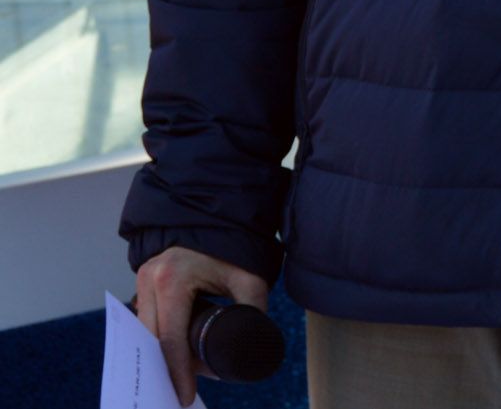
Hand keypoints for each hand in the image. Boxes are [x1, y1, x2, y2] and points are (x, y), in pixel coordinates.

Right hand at [134, 245, 268, 405]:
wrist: (216, 214)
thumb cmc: (235, 246)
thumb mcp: (249, 277)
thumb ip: (253, 309)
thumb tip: (252, 345)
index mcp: (173, 280)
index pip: (171, 339)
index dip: (178, 372)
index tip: (185, 396)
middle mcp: (150, 280)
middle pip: (152, 340)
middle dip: (167, 370)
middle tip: (182, 393)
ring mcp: (142, 279)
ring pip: (146, 332)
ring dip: (160, 356)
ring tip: (179, 379)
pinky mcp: (144, 281)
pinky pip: (146, 319)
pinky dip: (158, 339)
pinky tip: (171, 357)